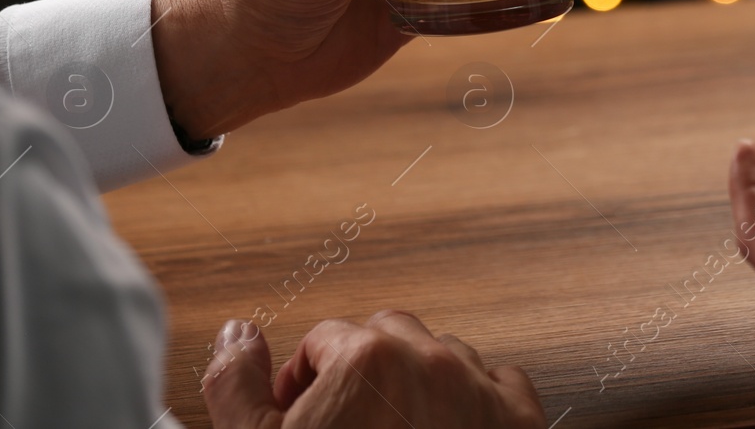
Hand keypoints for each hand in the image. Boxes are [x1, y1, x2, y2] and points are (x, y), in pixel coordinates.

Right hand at [202, 312, 545, 428]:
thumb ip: (237, 386)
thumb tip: (237, 336)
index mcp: (367, 362)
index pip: (326, 338)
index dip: (304, 377)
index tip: (302, 411)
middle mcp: (431, 366)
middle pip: (388, 334)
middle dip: (362, 370)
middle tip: (343, 420)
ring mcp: (480, 393)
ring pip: (445, 355)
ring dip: (418, 381)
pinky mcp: (518, 424)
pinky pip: (500, 383)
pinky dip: (475, 400)